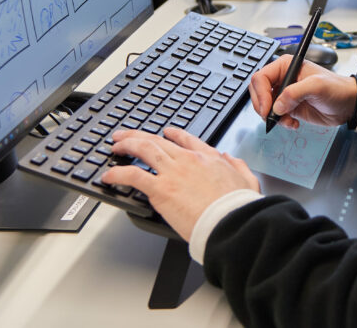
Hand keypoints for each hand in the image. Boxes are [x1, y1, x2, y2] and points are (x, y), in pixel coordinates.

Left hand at [100, 128, 258, 239]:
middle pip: (157, 140)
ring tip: (115, 148)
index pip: (186, 139)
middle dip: (138, 136)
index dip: (172, 134)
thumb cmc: (239, 206)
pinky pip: (133, 175)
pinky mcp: (161, 190)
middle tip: (125, 137)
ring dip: (126, 145)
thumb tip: (231, 160)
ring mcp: (173, 172)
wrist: (231, 222)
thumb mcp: (247, 179)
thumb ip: (238, 167)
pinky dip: (118, 173)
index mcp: (208, 158)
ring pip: (143, 149)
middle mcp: (188, 160)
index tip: (165, 133)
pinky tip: (109, 175)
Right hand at [248, 55, 356, 129]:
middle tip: (271, 117)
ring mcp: (285, 94)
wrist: (348, 104)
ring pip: (265, 106)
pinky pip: (275, 116)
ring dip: (273, 117)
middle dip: (263, 107)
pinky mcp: (289, 107)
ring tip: (288, 121)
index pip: (261, 77)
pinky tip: (294, 123)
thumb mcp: (317, 86)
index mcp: (286, 66)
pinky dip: (281, 122)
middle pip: (258, 92)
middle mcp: (283, 79)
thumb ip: (295, 92)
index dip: (261, 93)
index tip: (267, 108)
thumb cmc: (337, 88)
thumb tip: (277, 105)